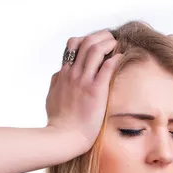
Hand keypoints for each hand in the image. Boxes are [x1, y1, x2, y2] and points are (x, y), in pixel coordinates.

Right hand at [45, 30, 122, 151]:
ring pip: (95, 50)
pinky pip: (107, 67)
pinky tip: (121, 57)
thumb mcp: (51, 97)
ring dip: (107, 43)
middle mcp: (72, 73)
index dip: (86, 39)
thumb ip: (56, 83)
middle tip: (110, 38)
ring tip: (116, 44)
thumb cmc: (59, 121)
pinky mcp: (95, 90)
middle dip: (100, 36)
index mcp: (63, 74)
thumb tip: (59, 74)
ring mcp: (83, 81)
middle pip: (85, 42)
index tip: (97, 43)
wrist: (64, 136)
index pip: (73, 45)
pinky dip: (115, 59)